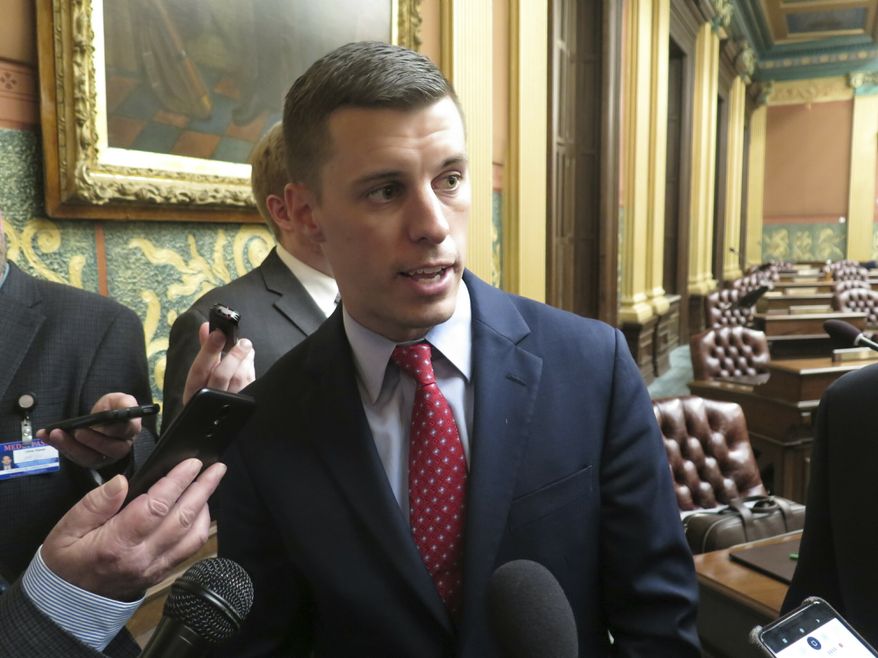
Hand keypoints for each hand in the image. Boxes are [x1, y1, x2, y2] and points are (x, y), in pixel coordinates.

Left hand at [38, 392, 141, 468]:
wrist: (102, 416)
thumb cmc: (114, 407)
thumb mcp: (120, 399)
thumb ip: (124, 402)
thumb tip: (123, 409)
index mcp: (130, 430)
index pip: (127, 432)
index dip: (115, 430)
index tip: (101, 424)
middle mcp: (120, 446)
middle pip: (110, 450)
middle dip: (92, 441)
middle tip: (76, 432)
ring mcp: (103, 456)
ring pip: (90, 458)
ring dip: (70, 447)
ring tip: (54, 434)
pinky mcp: (87, 459)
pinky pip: (74, 457)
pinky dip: (58, 446)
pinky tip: (45, 435)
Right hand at [41, 458, 225, 600]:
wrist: (68, 602)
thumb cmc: (66, 562)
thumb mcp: (66, 529)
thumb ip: (94, 504)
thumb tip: (121, 481)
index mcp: (116, 543)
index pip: (156, 507)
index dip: (177, 482)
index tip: (191, 463)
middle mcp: (142, 557)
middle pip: (182, 519)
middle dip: (203, 489)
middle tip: (216, 468)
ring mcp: (155, 567)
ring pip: (193, 536)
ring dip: (206, 508)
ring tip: (209, 485)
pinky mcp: (161, 573)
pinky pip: (190, 550)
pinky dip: (200, 527)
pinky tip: (200, 511)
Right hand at [182, 322, 254, 405]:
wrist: (221, 420)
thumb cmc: (210, 388)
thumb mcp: (203, 373)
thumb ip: (205, 349)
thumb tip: (207, 326)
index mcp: (193, 391)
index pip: (198, 370)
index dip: (208, 350)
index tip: (217, 333)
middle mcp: (208, 401)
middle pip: (220, 376)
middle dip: (232, 356)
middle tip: (242, 342)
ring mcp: (227, 406)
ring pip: (238, 380)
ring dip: (245, 360)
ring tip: (246, 347)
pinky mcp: (245, 407)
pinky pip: (250, 385)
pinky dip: (250, 369)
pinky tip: (249, 360)